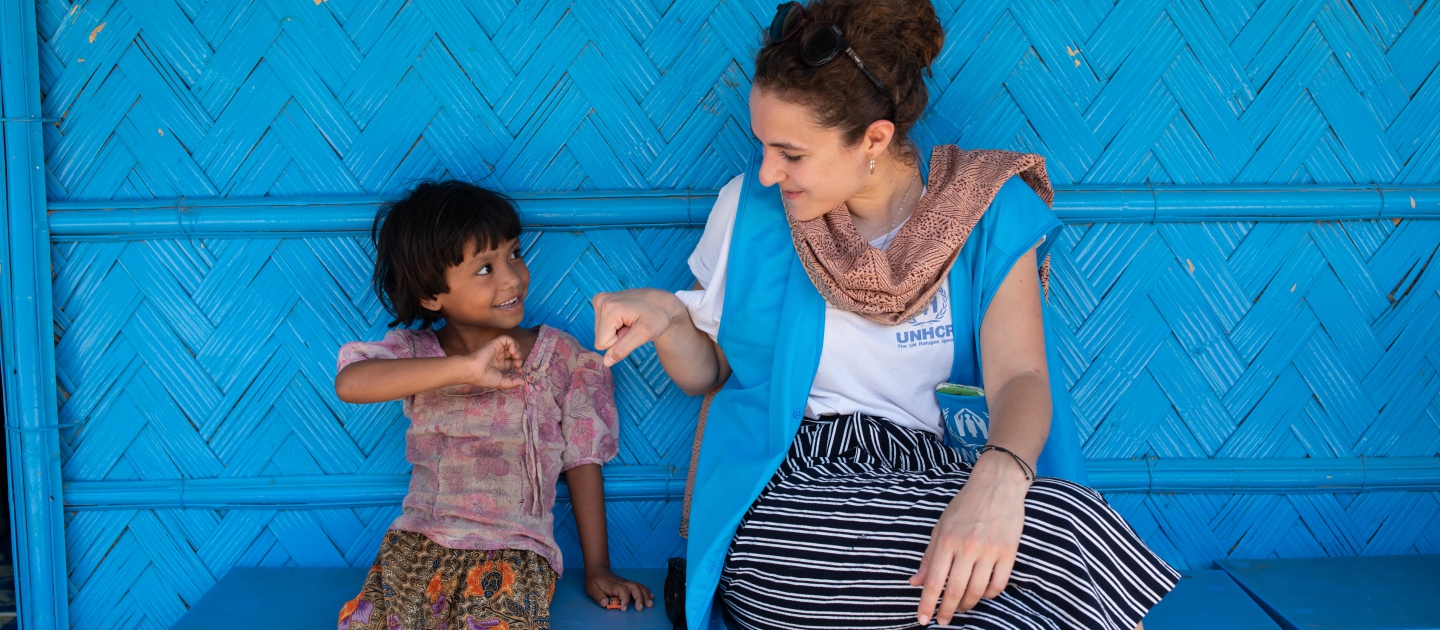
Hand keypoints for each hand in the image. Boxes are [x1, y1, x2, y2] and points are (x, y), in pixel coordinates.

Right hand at [461, 336, 525, 388]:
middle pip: (514, 353)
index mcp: (499, 365)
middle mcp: (499, 356)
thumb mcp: (501, 382)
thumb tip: (524, 383)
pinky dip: (513, 343)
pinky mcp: (495, 343)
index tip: (519, 371)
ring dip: (517, 350)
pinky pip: (507, 339)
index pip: (513, 362)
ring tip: (516, 357)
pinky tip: (512, 350)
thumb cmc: (485, 378)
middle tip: (518, 364)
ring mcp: (497, 349)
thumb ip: (513, 383)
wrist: (474, 371)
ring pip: (512, 345)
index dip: (518, 365)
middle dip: (519, 358)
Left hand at [585, 567, 654, 610]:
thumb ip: (598, 596)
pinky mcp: (628, 584)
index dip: (624, 600)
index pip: (622, 591)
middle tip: (641, 608)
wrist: (598, 570)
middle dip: (639, 598)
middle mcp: (622, 583)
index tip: (624, 609)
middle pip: (634, 588)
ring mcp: (626, 582)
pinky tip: (651, 597)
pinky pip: (640, 586)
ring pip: (639, 586)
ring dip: (645, 595)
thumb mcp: (591, 589)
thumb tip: (605, 603)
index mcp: (613, 585)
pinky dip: (646, 591)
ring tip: (650, 604)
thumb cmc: (594, 581)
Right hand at [592, 289, 685, 366]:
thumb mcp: (644, 334)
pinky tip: (627, 318)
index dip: (619, 343)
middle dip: (618, 337)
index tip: (632, 331)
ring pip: (601, 333)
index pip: (602, 343)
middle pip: (600, 338)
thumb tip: (606, 361)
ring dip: (617, 332)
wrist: (662, 302)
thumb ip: (623, 349)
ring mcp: (600, 300)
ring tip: (631, 321)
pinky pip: (602, 325)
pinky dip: (616, 325)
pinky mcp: (601, 302)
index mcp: (608, 308)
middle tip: (633, 326)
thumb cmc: (657, 316)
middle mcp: (600, 301)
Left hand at [909, 453, 1029, 625]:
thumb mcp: (941, 526)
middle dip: (947, 610)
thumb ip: (930, 556)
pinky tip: (982, 594)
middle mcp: (967, 546)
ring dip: (968, 604)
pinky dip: (989, 594)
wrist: (997, 484)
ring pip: (977, 590)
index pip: (934, 580)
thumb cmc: (965, 505)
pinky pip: (999, 583)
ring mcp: (990, 549)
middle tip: (943, 620)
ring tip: (961, 607)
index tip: (923, 619)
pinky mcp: (1009, 551)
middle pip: (955, 589)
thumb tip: (915, 582)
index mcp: (947, 539)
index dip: (927, 603)